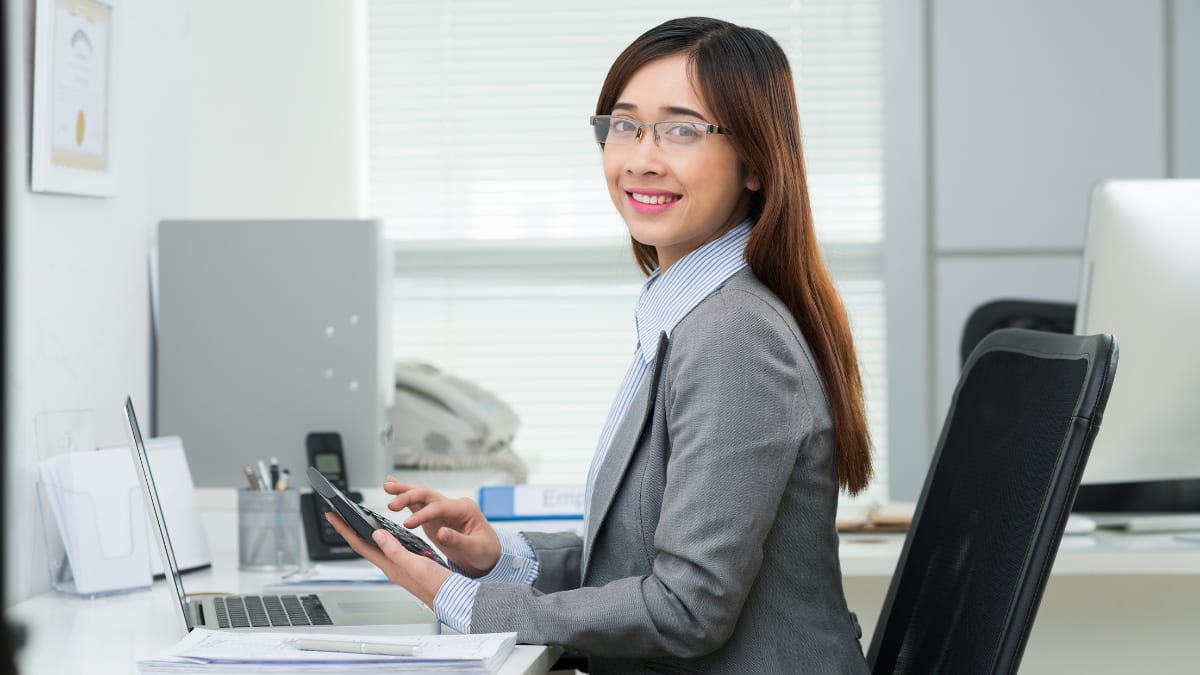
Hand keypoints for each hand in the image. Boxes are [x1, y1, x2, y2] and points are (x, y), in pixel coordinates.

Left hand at [324, 512, 450, 606]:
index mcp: (391, 566)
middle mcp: (392, 565)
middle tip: (339, 514)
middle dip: (350, 528)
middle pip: (364, 544)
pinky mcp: (410, 563)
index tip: (332, 515)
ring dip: (364, 532)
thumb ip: (396, 551)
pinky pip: (391, 547)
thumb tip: (377, 535)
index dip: (345, 529)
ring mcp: (400, 565)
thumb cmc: (438, 586)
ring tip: (357, 520)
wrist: (455, 599)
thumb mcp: (416, 565)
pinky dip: (384, 536)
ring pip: (376, 545)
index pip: (360, 544)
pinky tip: (387, 532)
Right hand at [383, 478, 501, 576]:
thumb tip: (441, 532)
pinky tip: (393, 487)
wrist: (489, 555)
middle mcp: (454, 505)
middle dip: (409, 497)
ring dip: (404, 491)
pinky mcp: (436, 517)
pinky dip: (406, 496)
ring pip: (421, 496)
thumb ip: (459, 541)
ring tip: (387, 487)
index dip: (423, 515)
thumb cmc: (487, 551)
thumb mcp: (477, 549)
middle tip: (391, 505)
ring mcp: (444, 510)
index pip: (439, 507)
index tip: (408, 524)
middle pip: (428, 495)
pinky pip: (419, 504)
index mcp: (465, 509)